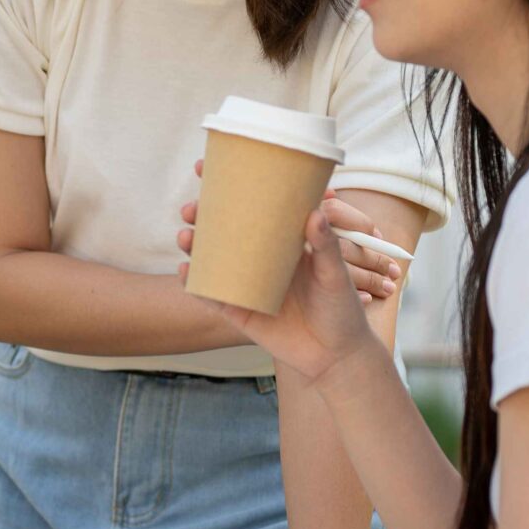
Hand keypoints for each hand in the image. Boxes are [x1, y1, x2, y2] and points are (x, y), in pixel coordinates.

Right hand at [177, 176, 394, 383]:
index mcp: (284, 243)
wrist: (337, 357)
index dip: (230, 190)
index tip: (208, 171)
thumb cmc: (342, 309)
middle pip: (225, 231)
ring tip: (185, 236)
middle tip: (191, 208)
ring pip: (213, 260)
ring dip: (194, 245)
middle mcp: (262, 260)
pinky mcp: (240, 311)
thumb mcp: (335, 274)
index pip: (254, 209)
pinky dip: (196, 283)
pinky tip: (186, 270)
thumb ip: (326, 246)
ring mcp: (248, 284)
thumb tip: (313, 212)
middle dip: (202, 217)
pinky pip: (212, 295)